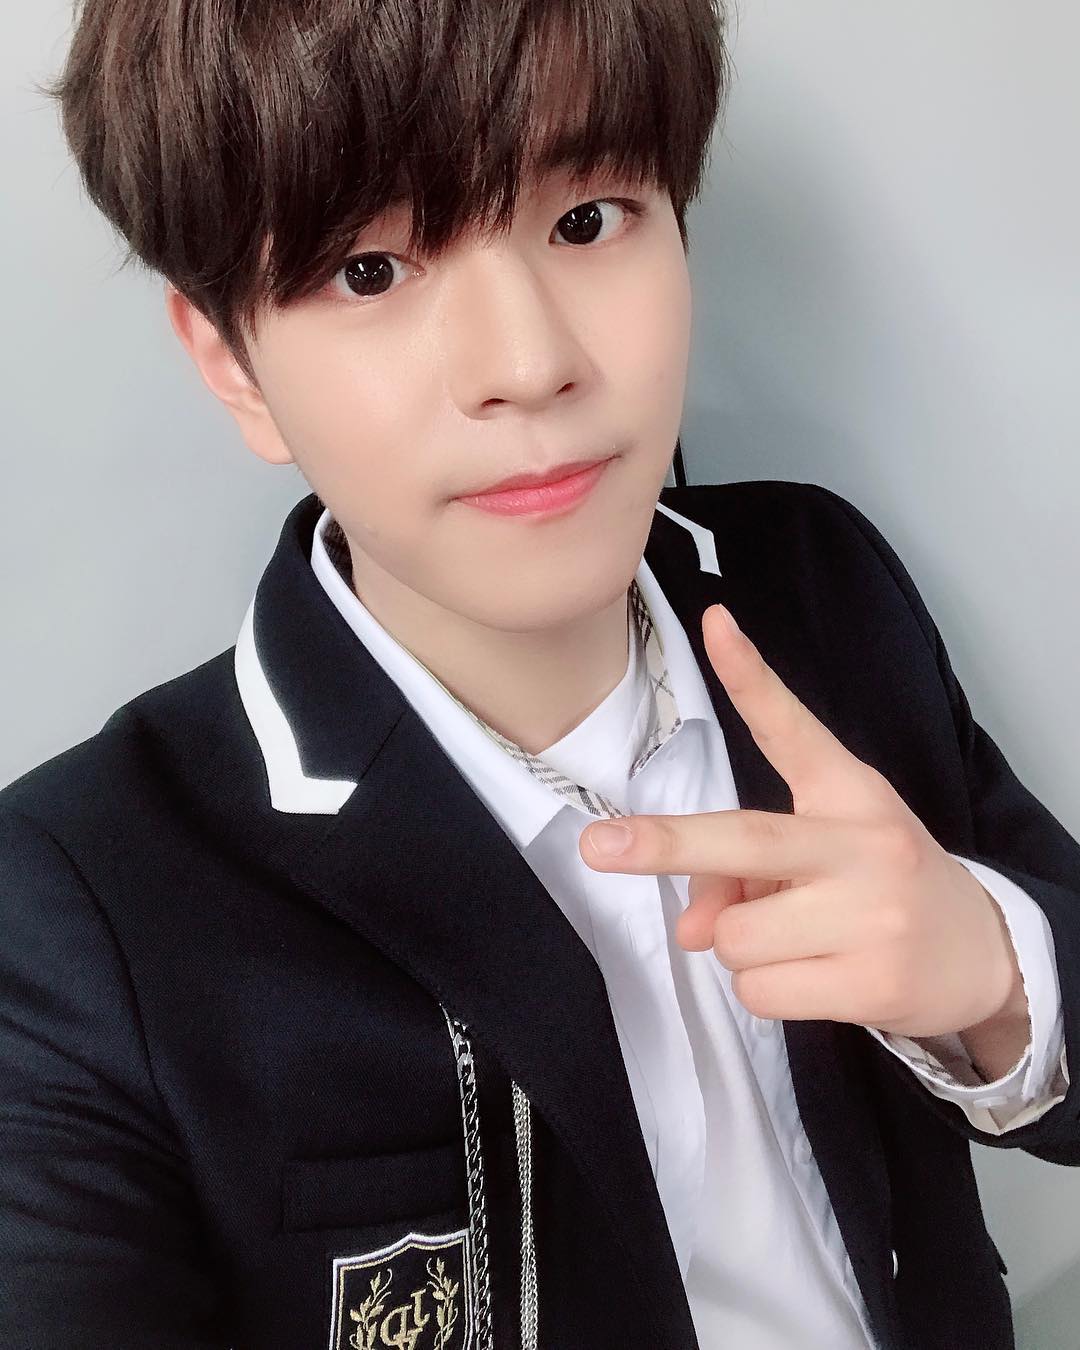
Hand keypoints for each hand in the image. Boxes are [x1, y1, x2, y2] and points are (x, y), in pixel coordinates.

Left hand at [578, 602, 1022, 1037]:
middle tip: (599, 847)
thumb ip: (746, 873)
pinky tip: (816, 976)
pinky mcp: (874, 983)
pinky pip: (759, 991)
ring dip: (742, 946)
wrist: (984, 952)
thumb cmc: (881, 886)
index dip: (751, 678)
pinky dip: (765, 990)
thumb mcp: (825, 859)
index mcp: (850, 793)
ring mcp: (872, 916)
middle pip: (745, 841)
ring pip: (736, 936)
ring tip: (797, 940)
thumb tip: (691, 930)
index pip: (794, 728)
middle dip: (664, 844)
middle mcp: (864, 844)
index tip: (715, 625)